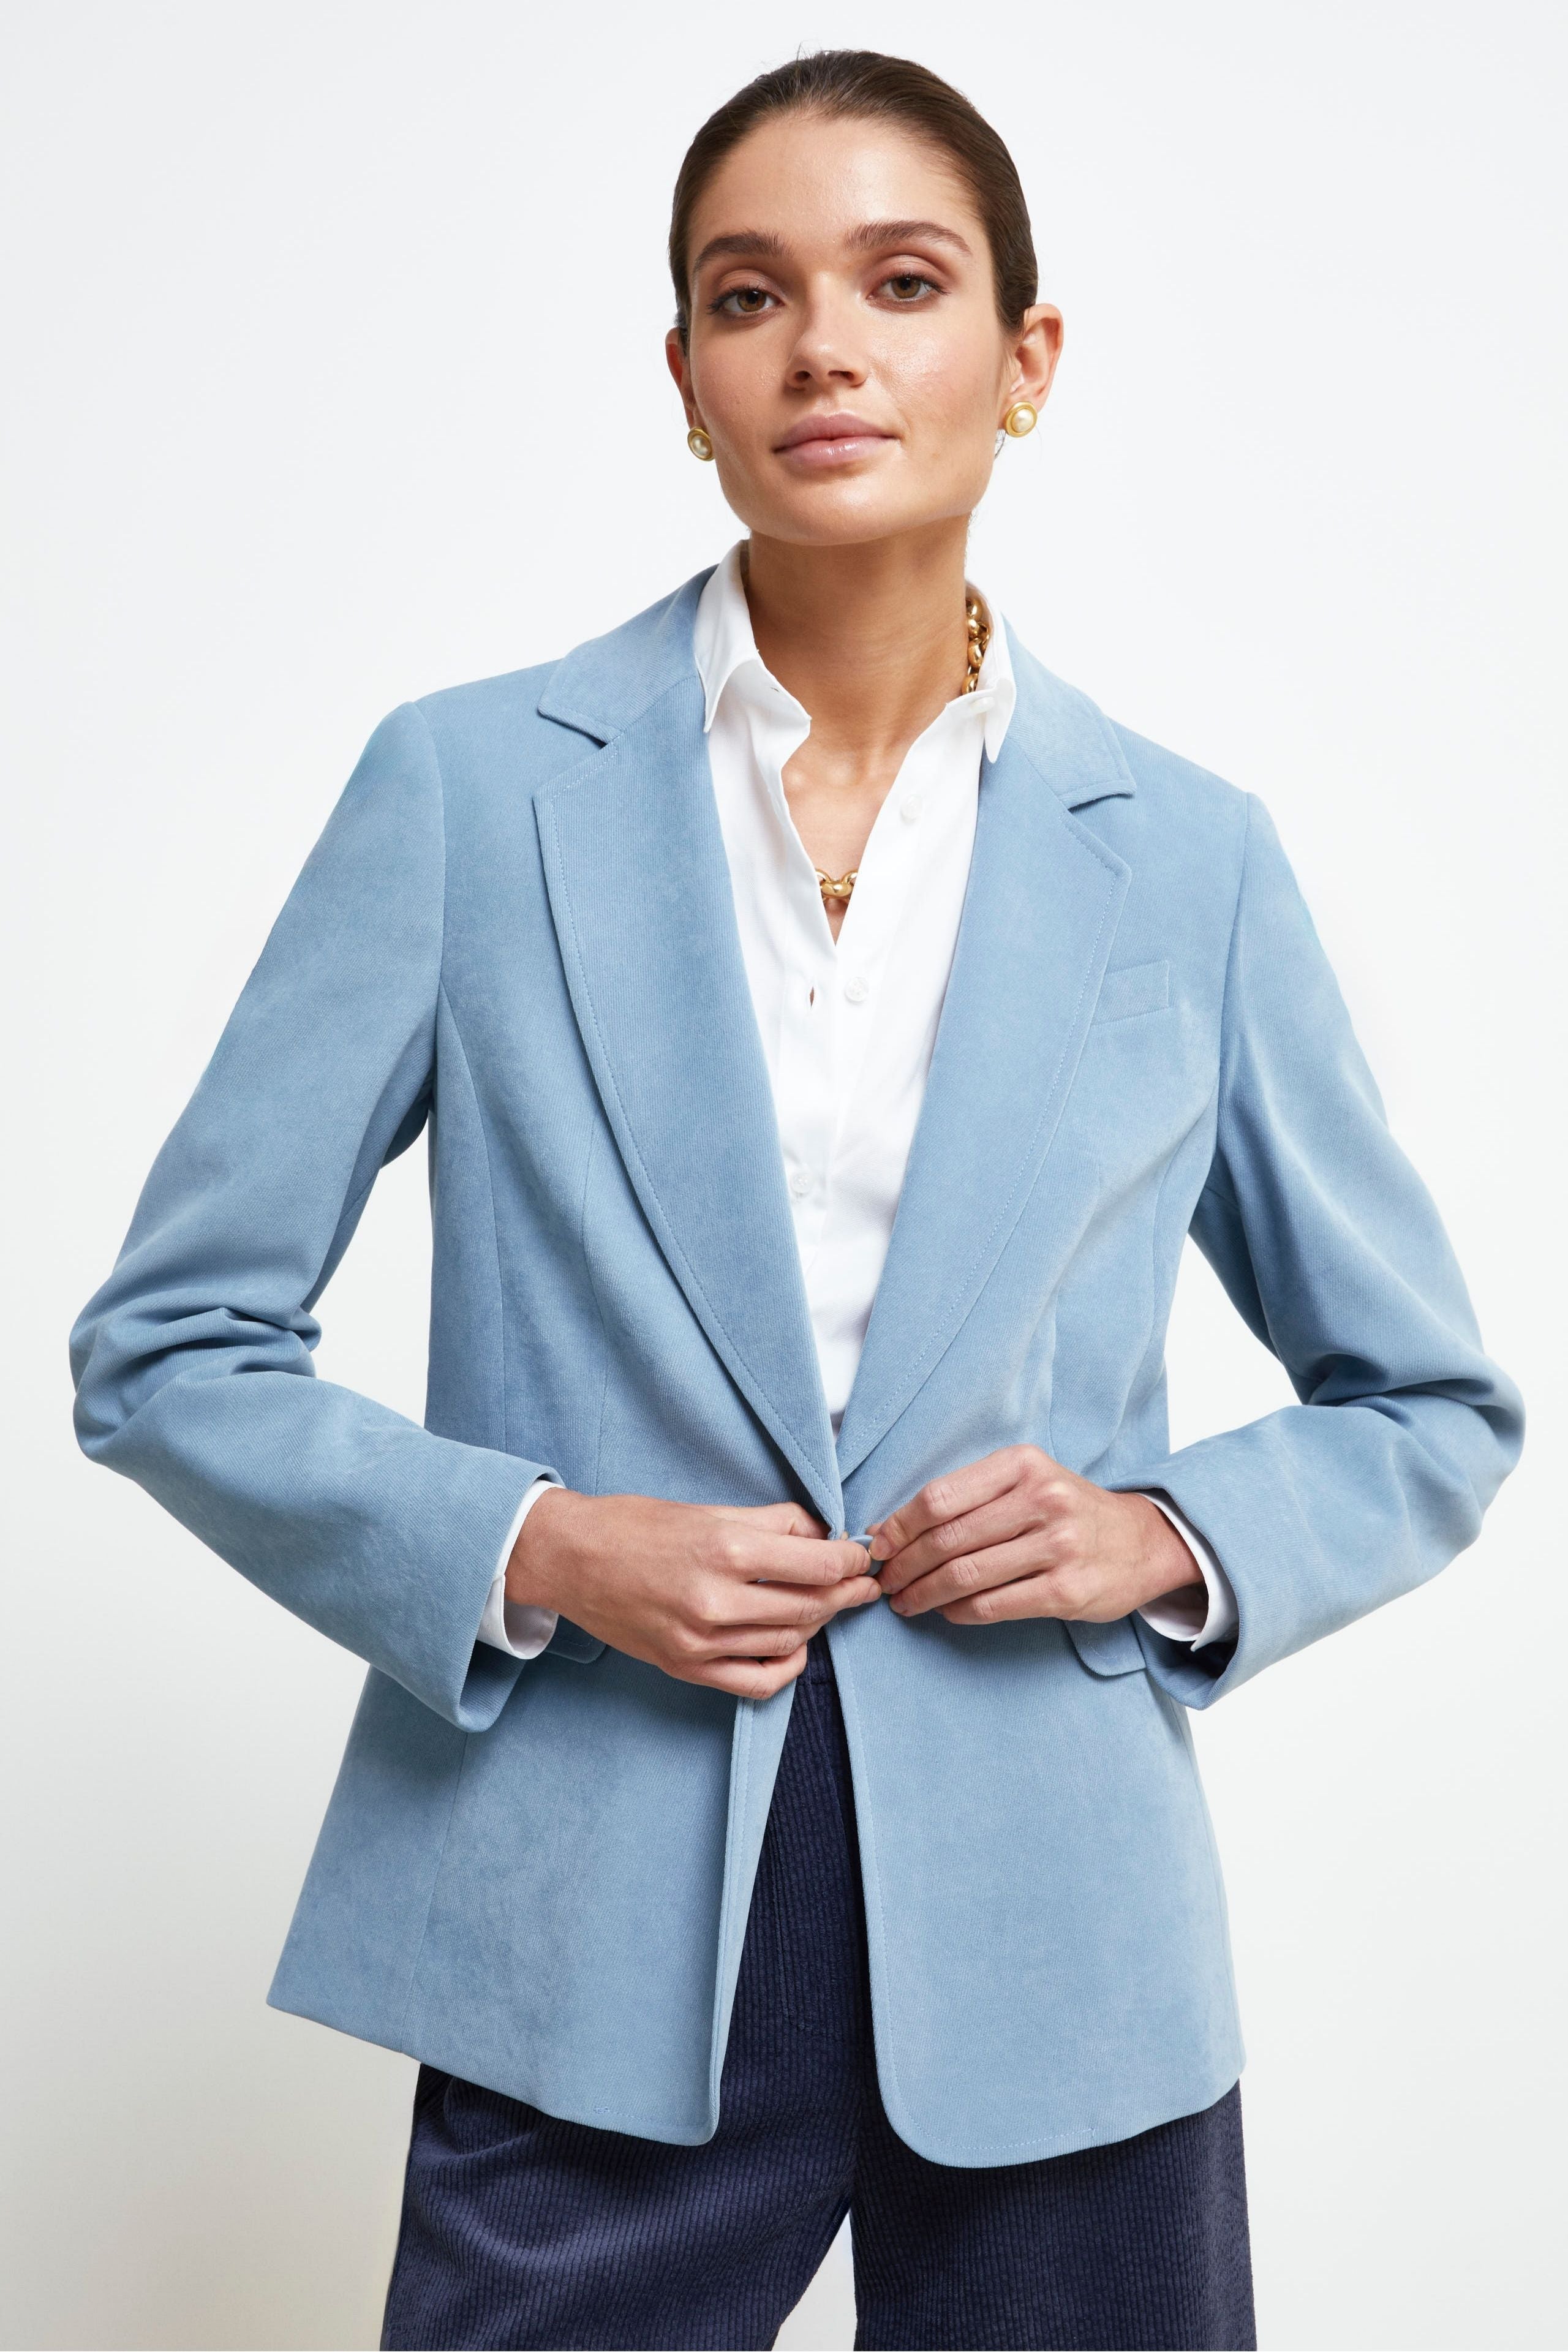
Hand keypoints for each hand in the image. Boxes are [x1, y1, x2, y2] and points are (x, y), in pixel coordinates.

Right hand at [506, 1489, 879, 1697]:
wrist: (570, 1559)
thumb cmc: (636, 1526)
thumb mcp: (709, 1509)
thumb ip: (772, 1522)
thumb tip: (822, 1533)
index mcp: (725, 1549)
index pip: (818, 1563)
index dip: (851, 1561)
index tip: (861, 1556)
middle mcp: (717, 1601)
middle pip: (810, 1605)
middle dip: (846, 1593)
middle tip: (862, 1583)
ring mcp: (701, 1642)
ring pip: (789, 1642)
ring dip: (819, 1624)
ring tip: (828, 1605)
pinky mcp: (686, 1667)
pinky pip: (757, 1683)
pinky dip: (786, 1667)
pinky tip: (794, 1647)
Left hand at [866, 1447, 1201, 1626]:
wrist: (1140, 1541)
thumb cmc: (1067, 1509)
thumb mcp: (1025, 1481)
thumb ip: (967, 1497)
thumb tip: (890, 1530)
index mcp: (1021, 1465)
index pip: (940, 1497)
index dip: (899, 1526)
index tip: (878, 1545)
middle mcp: (1042, 1500)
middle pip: (947, 1539)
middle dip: (905, 1565)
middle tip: (885, 1581)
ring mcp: (1057, 1547)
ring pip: (966, 1576)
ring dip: (925, 1594)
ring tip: (906, 1601)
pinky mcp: (1067, 1590)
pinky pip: (994, 1605)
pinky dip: (960, 1611)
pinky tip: (947, 1611)